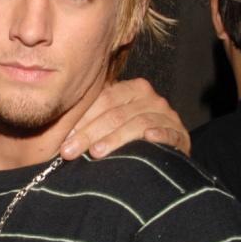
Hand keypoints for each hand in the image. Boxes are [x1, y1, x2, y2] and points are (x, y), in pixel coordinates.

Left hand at [59, 78, 189, 159]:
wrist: (167, 146)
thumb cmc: (129, 133)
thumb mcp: (111, 120)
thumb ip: (92, 118)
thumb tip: (60, 133)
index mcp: (132, 88)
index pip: (104, 100)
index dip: (82, 118)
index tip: (63, 136)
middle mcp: (151, 98)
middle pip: (115, 114)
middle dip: (89, 134)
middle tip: (69, 151)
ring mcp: (167, 115)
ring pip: (137, 124)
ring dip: (115, 139)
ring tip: (95, 153)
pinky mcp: (180, 133)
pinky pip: (170, 133)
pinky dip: (159, 135)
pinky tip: (148, 139)